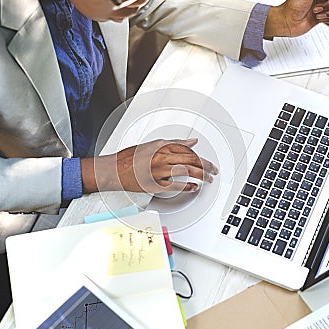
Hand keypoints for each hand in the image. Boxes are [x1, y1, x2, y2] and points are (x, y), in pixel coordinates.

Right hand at [81, 138, 218, 193]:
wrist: (114, 169)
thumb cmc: (131, 157)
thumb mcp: (153, 144)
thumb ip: (174, 143)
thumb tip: (192, 141)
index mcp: (162, 146)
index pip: (188, 150)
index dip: (201, 157)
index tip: (208, 162)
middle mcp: (162, 156)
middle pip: (191, 160)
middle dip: (206, 166)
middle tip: (214, 171)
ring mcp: (159, 170)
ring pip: (186, 171)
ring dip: (200, 175)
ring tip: (208, 179)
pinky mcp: (154, 183)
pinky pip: (175, 185)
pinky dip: (186, 187)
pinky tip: (194, 187)